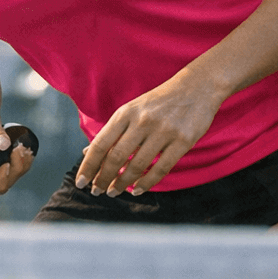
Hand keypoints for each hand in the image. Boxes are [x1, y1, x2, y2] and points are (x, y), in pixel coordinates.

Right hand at [0, 93, 34, 196]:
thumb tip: (4, 144)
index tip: (6, 165)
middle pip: (1, 184)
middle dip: (15, 170)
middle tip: (21, 150)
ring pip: (8, 178)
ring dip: (20, 166)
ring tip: (25, 149)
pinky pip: (11, 170)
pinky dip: (20, 162)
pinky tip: (25, 151)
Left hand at [76, 76, 221, 196]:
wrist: (197, 88)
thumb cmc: (158, 102)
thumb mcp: (131, 110)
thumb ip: (112, 131)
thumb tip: (88, 153)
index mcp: (125, 113)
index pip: (100, 144)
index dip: (89, 165)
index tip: (80, 181)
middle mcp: (142, 122)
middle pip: (116, 157)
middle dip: (103, 178)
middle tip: (97, 191)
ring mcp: (163, 131)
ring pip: (137, 165)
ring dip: (123, 183)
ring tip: (114, 191)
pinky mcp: (183, 141)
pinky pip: (162, 168)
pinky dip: (147, 182)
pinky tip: (137, 190)